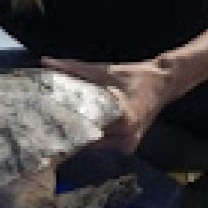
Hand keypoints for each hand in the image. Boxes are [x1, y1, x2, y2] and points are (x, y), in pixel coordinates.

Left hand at [41, 56, 172, 154]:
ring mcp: (129, 143)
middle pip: (88, 139)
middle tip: (46, 126)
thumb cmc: (132, 76)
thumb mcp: (103, 71)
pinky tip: (83, 130)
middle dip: (69, 131)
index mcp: (123, 117)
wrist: (162, 84)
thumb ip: (74, 68)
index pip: (85, 127)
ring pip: (95, 145)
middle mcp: (127, 134)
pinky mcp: (129, 145)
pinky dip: (94, 139)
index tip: (45, 121)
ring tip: (60, 128)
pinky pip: (105, 147)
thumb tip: (45, 61)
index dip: (63, 124)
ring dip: (81, 137)